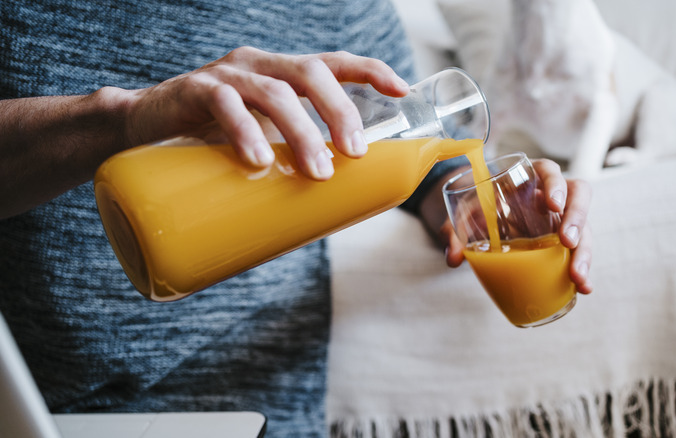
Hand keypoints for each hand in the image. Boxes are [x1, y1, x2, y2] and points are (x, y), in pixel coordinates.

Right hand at [123, 47, 409, 179]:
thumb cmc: (211, 141)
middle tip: (355, 153)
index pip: (331, 62)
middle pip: (311, 73)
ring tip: (318, 171)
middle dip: (340, 112)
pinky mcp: (193, 90)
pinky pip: (225, 104)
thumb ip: (290, 157)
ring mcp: (226, 74)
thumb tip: (336, 202)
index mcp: (279, 73)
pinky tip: (259, 161)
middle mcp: (258, 65)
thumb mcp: (260, 142)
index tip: (402, 88)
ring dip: (302, 132)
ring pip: (274, 91)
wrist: (139, 133)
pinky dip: (246, 132)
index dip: (370, 69)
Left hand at [437, 159, 593, 294]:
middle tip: (568, 242)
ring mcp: (560, 218)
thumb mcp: (462, 216)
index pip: (549, 171)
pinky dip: (582, 269)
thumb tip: (455, 258)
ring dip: (584, 252)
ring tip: (578, 277)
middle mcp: (550, 195)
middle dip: (577, 218)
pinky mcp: (563, 240)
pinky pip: (578, 251)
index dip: (555, 185)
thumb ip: (455, 232)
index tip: (552, 205)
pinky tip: (583, 288)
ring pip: (584, 227)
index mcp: (527, 178)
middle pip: (578, 195)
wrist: (479, 219)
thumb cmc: (476, 209)